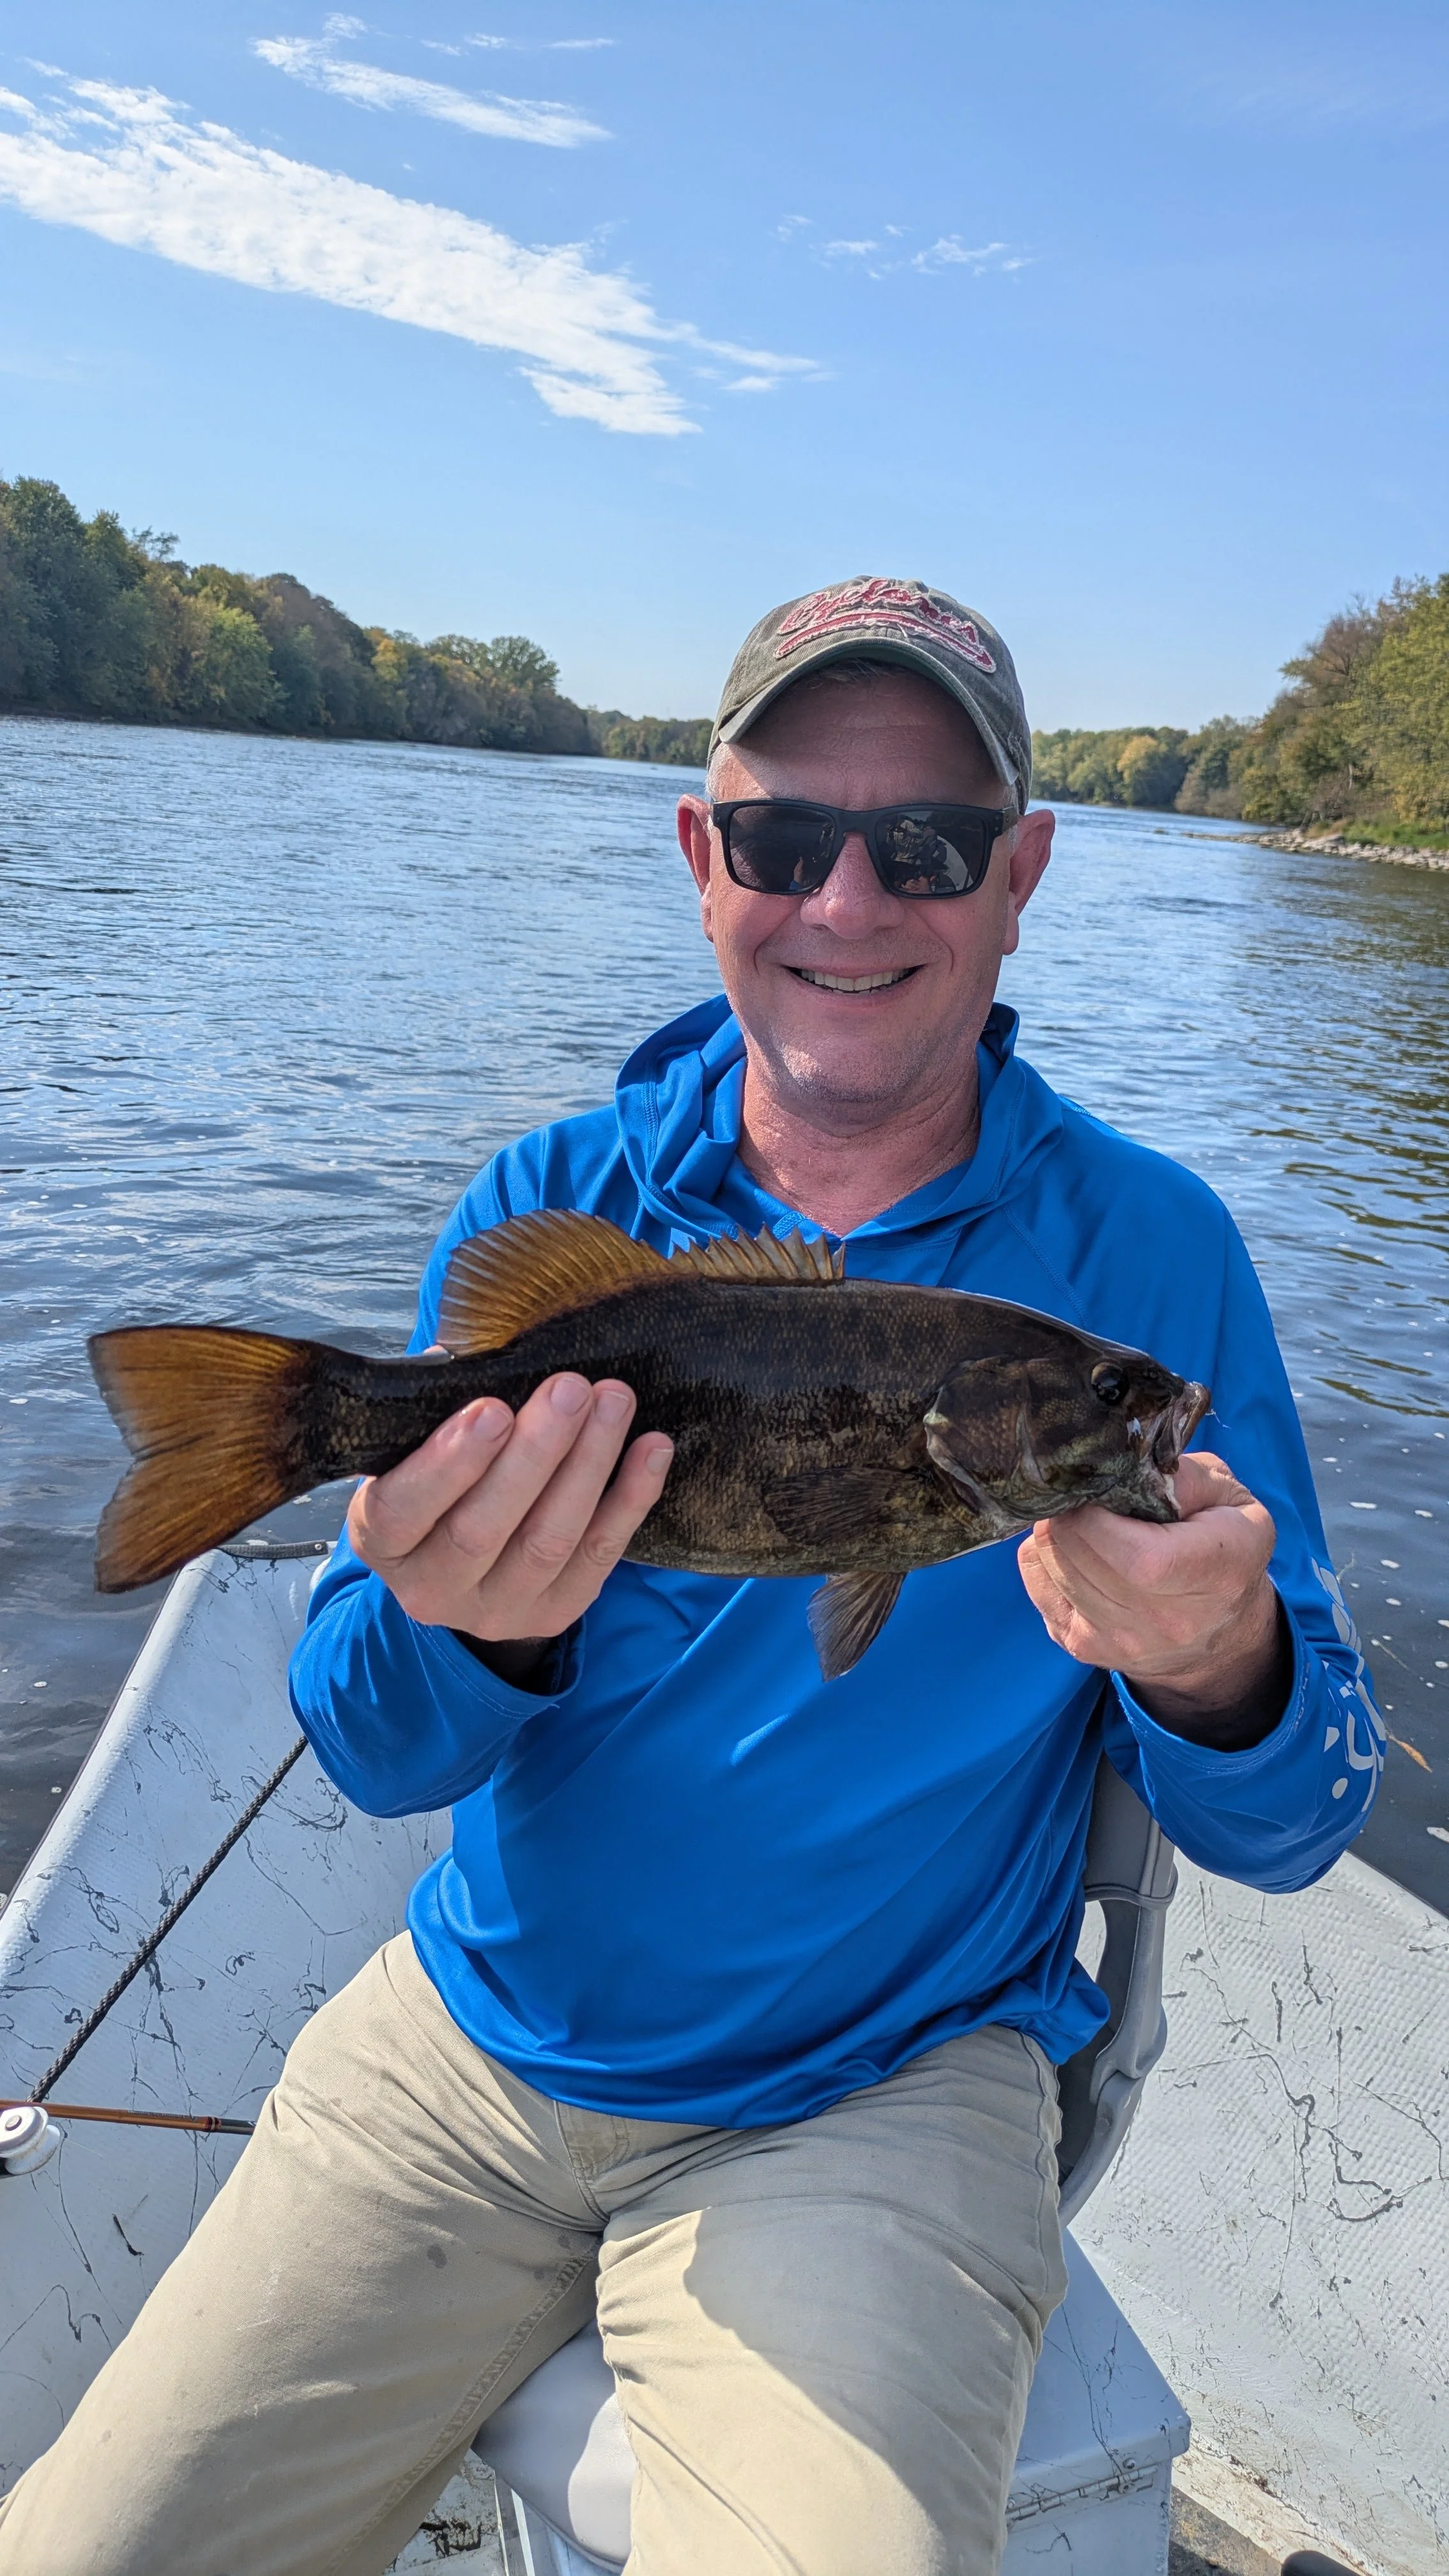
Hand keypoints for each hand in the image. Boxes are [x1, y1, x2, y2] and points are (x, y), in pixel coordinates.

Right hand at [347, 1373, 672, 1646]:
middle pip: (482, 1528)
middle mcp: (432, 1589)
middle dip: (535, 1453)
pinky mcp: (555, 1613)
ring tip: (613, 1402)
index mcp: (383, 1543)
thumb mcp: (413, 1450)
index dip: (449, 1463)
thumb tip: (468, 1354)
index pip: (404, 1510)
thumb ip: (436, 1410)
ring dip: (588, 1465)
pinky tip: (653, 1447)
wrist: (464, 1562)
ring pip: (548, 1541)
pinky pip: (600, 1556)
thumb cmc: (437, 1481)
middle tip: (571, 1388)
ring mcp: (496, 1611)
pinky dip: (631, 1499)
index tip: (493, 1409)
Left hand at [1016, 1450, 1286, 1741]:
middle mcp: (1169, 1621)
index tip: (1098, 1488)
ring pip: (1051, 1565)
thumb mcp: (1231, 1498)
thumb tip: (1123, 1469)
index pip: (1136, 1557)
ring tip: (1084, 1519)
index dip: (1097, 1516)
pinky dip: (1044, 1556)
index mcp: (1217, 1574)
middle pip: (1079, 1553)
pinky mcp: (1084, 1648)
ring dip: (1056, 1531)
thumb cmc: (1227, 1549)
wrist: (1222, 1637)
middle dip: (1069, 1510)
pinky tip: (1075, 1549)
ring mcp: (1121, 1642)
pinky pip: (1037, 1583)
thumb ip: (1184, 1476)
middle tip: (1084, 1493)